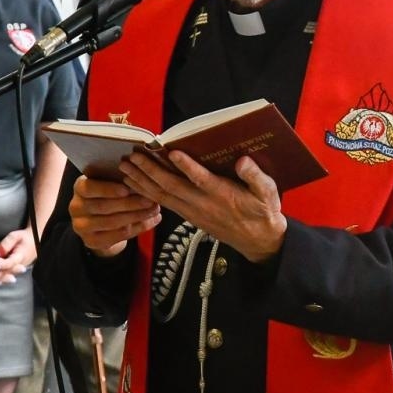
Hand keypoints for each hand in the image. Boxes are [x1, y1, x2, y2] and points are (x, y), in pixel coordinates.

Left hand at [0, 228, 37, 285]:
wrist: (35, 240)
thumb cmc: (24, 237)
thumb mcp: (16, 236)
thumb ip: (7, 244)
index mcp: (20, 256)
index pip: (10, 263)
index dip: (1, 265)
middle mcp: (19, 265)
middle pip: (5, 272)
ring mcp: (17, 268)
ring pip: (5, 275)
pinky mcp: (15, 269)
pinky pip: (5, 274)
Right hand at [69, 174, 161, 256]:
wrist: (100, 221)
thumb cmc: (109, 195)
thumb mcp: (111, 183)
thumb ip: (121, 180)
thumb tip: (142, 175)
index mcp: (79, 187)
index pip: (88, 188)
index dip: (107, 190)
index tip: (126, 190)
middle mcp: (76, 207)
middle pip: (103, 207)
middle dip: (129, 204)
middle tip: (150, 200)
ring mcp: (81, 226)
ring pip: (111, 223)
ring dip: (136, 216)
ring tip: (154, 210)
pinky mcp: (91, 241)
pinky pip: (117, 236)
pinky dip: (137, 228)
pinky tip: (150, 221)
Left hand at [119, 150, 287, 262]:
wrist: (258, 241)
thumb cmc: (263, 212)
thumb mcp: (268, 193)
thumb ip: (256, 177)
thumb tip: (243, 161)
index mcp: (224, 196)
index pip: (202, 180)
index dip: (186, 166)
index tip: (170, 152)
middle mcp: (204, 204)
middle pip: (172, 187)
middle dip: (150, 171)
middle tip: (133, 156)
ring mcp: (194, 212)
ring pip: (163, 196)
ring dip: (142, 181)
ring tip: (125, 167)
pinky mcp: (189, 216)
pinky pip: (164, 203)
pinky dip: (147, 193)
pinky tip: (134, 184)